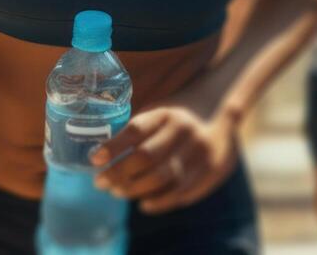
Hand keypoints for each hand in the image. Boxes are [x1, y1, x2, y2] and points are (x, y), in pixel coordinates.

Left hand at [90, 100, 238, 214]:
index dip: (113, 146)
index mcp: (168, 113)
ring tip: (117, 191)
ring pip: (161, 178)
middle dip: (118, 173)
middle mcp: (185, 130)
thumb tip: (101, 156)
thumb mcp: (160, 115)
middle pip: (146, 157)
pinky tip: (142, 203)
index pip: (136, 129)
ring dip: (134, 189)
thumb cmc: (177, 121)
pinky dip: (157, 201)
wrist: (221, 118)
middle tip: (100, 181)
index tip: (94, 159)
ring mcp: (200, 152)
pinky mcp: (211, 171)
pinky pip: (179, 192)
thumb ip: (138, 131)